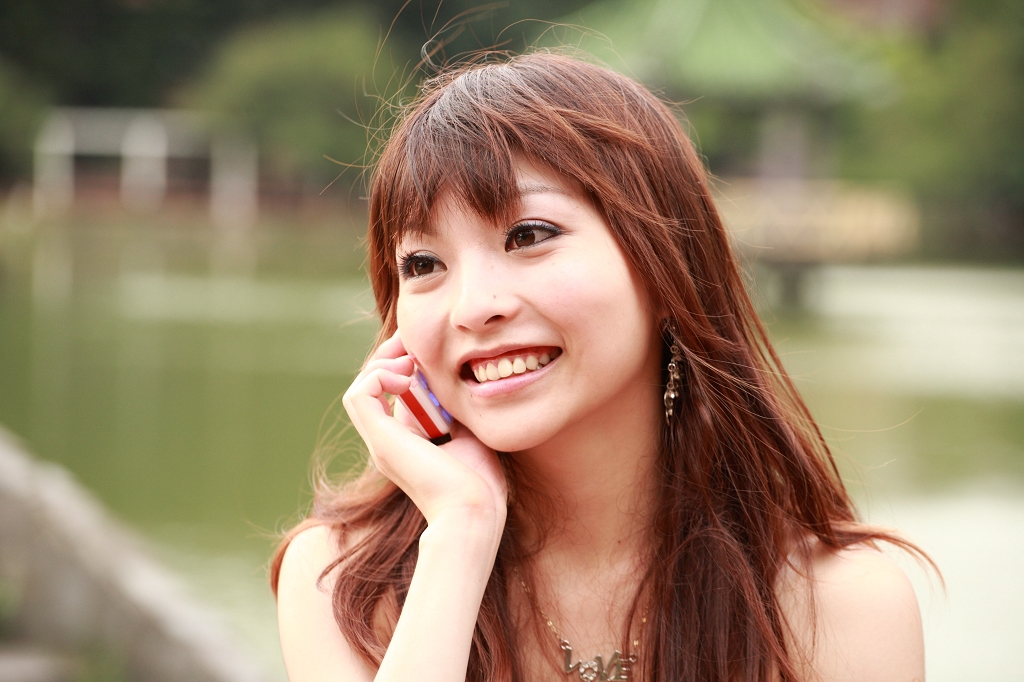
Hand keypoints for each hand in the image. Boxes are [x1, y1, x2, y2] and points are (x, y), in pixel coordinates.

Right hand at [342, 332, 507, 530]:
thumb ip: (457, 411)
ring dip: (383, 363)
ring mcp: (382, 442)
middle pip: (371, 387)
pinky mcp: (382, 440)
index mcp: (407, 443)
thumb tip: (461, 384)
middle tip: (415, 342)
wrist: (474, 513)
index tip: (429, 350)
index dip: (404, 365)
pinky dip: (380, 376)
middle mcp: (388, 442)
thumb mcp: (470, 435)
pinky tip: (407, 376)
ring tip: (411, 360)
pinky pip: (360, 395)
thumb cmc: (481, 484)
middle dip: (391, 356)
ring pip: (360, 389)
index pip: (392, 394)